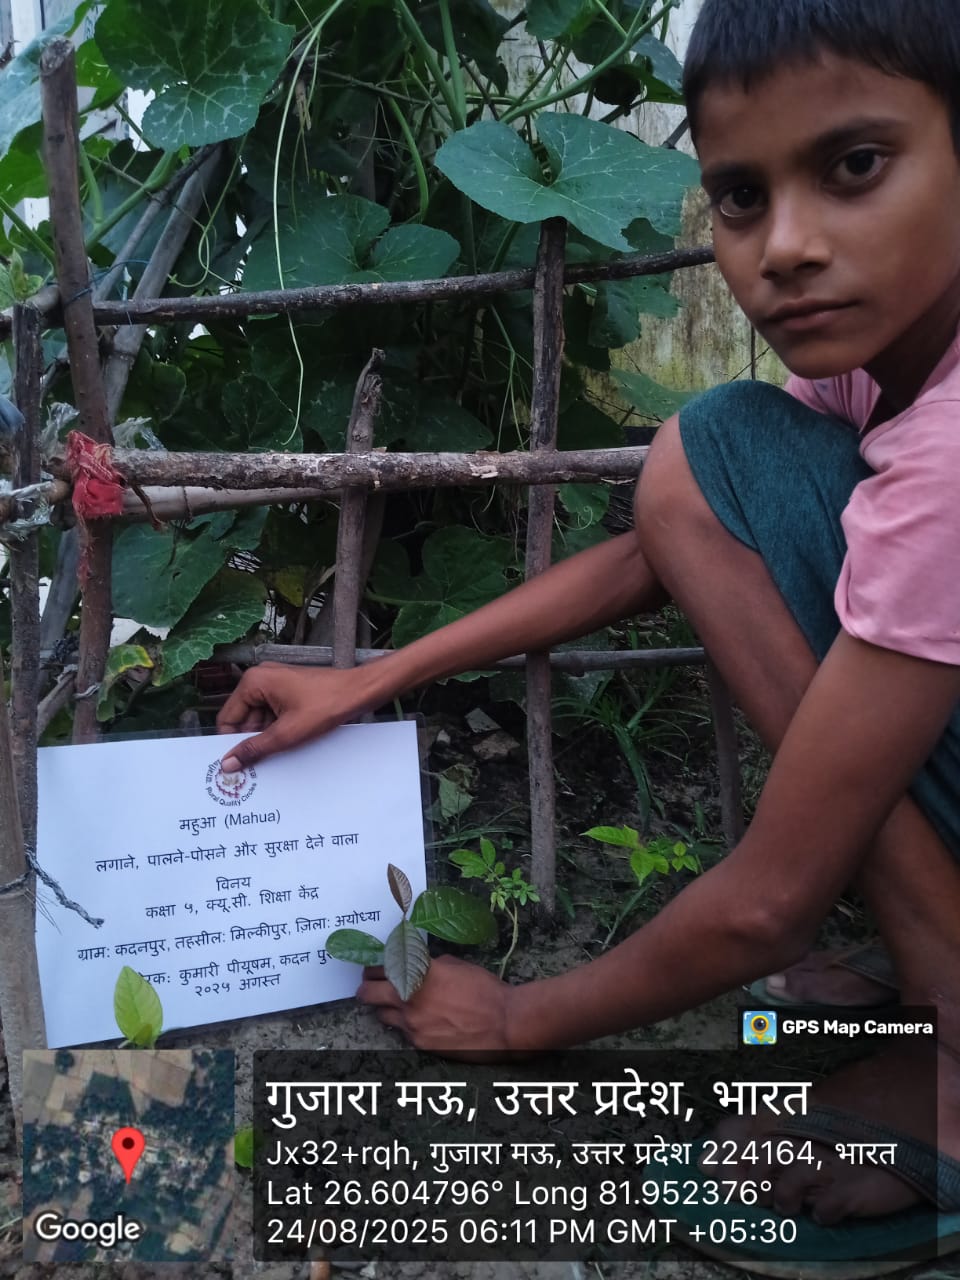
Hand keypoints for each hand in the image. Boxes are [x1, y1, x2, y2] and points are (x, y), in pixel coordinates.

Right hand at [216, 662, 376, 769]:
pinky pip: (273, 714)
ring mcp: (275, 683)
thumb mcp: (287, 733)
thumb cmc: (327, 704)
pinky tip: (286, 743)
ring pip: (259, 718)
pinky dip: (277, 729)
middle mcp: (260, 678)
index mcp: (253, 682)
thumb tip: (229, 763)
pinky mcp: (288, 690)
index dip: (230, 742)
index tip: (235, 764)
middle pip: (243, 719)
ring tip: (277, 753)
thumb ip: (254, 748)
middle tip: (256, 766)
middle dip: (250, 740)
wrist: (359, 691)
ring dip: (265, 736)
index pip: (227, 718)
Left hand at [357, 956, 518, 1059]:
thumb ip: (429, 966)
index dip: (374, 967)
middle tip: (369, 986)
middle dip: (366, 988)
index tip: (373, 968)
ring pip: (382, 1015)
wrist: (504, 1022)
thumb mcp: (455, 965)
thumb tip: (416, 967)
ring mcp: (412, 1023)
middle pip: (368, 993)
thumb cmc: (485, 989)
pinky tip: (419, 1021)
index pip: (380, 967)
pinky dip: (406, 1025)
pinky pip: (402, 1032)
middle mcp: (408, 997)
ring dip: (385, 1008)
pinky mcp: (420, 1043)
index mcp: (418, 971)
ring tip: (395, 1005)